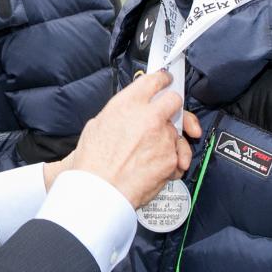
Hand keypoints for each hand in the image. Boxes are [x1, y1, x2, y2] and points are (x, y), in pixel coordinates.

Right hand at [69, 71, 194, 209]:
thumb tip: (131, 113)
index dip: (162, 80)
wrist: (99, 192)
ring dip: (168, 140)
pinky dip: (171, 162)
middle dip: (173, 106)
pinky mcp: (172, 159)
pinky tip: (154, 168)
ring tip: (149, 155)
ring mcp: (163, 138)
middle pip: (174, 101)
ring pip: (176, 132)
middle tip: (168, 113)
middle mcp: (149, 117)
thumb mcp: (97, 124)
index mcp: (128, 104)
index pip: (154, 81)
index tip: (165, 81)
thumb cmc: (93, 163)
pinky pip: (178, 156)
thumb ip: (120, 114)